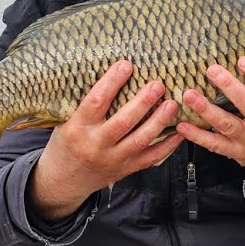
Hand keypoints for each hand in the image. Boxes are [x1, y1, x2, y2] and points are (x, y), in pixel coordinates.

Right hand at [28, 60, 181, 219]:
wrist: (64, 180)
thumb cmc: (66, 143)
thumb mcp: (66, 121)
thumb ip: (86, 104)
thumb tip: (110, 74)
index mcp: (77, 128)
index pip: (96, 102)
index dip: (112, 82)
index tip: (126, 65)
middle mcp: (96, 145)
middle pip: (123, 122)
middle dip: (143, 102)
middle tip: (157, 85)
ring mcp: (113, 159)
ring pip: (140, 140)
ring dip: (159, 121)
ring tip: (172, 104)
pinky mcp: (126, 169)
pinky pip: (151, 158)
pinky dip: (168, 145)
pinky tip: (179, 131)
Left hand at [176, 57, 244, 198]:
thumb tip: (240, 63)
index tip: (243, 60)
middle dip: (229, 87)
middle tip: (212, 70)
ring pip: (227, 124)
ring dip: (206, 109)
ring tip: (190, 94)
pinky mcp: (237, 153)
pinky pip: (215, 144)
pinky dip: (197, 135)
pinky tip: (183, 125)